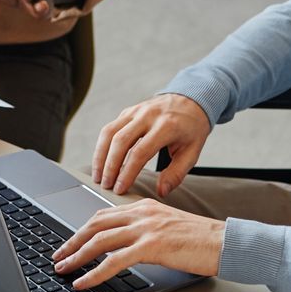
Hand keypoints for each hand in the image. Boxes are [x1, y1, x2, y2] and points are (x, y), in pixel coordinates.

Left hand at [52, 198, 224, 289]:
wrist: (225, 243)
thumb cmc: (202, 241)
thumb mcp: (168, 229)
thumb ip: (146, 232)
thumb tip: (124, 248)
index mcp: (144, 206)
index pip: (104, 215)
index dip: (82, 230)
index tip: (70, 243)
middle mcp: (142, 213)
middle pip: (95, 225)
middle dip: (72, 241)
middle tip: (58, 256)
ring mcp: (146, 228)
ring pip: (99, 241)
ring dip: (76, 257)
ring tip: (63, 269)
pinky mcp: (151, 246)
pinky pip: (114, 261)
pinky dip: (94, 273)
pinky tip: (84, 282)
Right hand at [92, 93, 212, 195]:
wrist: (190, 100)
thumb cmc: (191, 129)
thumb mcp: (192, 152)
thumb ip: (177, 173)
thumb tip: (161, 191)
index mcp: (166, 126)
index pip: (140, 152)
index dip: (127, 172)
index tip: (120, 189)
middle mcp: (148, 116)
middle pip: (120, 141)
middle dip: (110, 166)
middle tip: (105, 186)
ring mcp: (136, 111)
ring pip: (109, 132)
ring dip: (100, 156)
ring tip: (98, 176)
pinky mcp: (128, 111)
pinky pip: (110, 128)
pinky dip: (102, 146)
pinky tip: (102, 162)